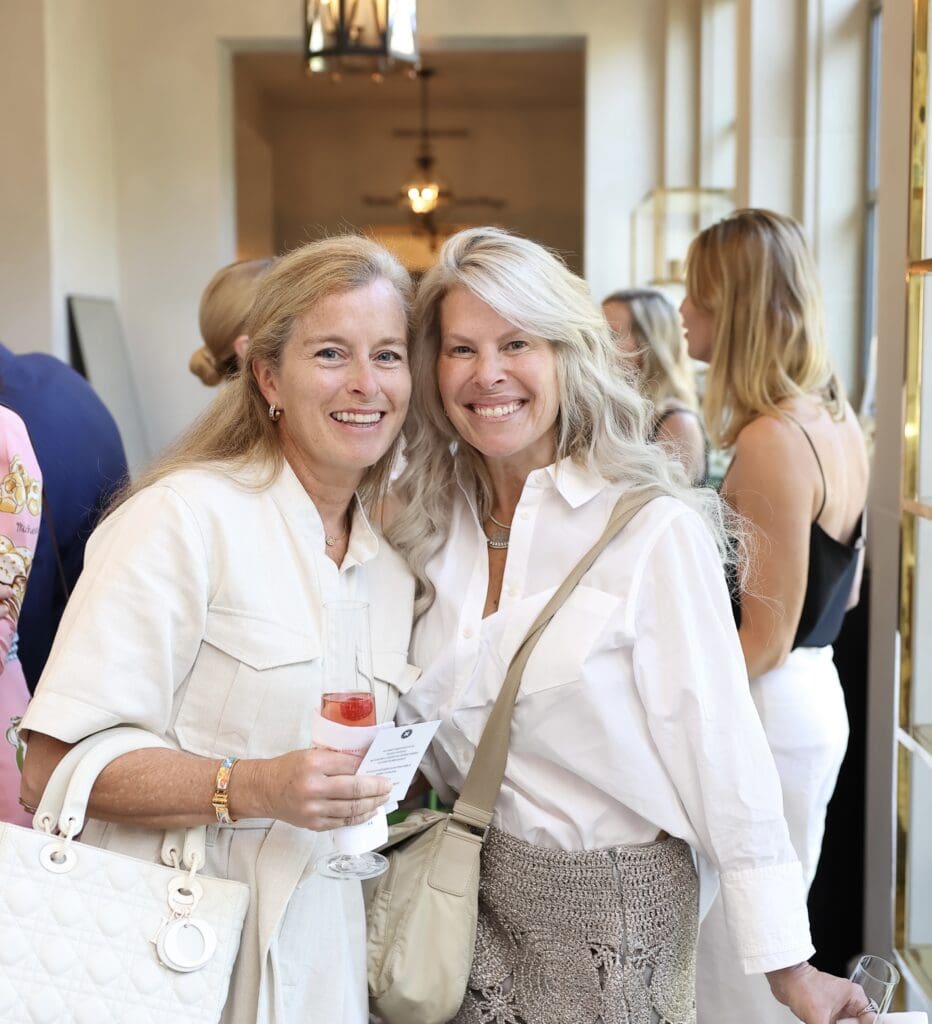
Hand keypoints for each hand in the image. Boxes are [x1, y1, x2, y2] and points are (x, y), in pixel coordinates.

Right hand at [243, 748, 391, 830]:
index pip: (351, 765)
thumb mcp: (310, 754)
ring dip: (373, 804)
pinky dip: (359, 817)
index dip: (369, 767)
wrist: (264, 791)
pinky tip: (369, 811)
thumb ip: (335, 759)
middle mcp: (314, 787)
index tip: (382, 768)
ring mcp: (314, 809)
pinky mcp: (313, 824)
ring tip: (383, 799)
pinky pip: (343, 822)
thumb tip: (365, 761)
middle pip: (355, 789)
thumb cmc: (289, 768)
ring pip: (352, 809)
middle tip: (389, 786)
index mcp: (313, 763)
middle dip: (377, 788)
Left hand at [766, 962, 871, 1022]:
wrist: (783, 979)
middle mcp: (849, 1001)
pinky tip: (817, 1022)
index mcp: (855, 997)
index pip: (872, 1021)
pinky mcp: (828, 1011)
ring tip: (821, 1020)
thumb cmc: (801, 987)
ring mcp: (838, 1006)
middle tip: (832, 1023)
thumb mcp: (820, 1019)